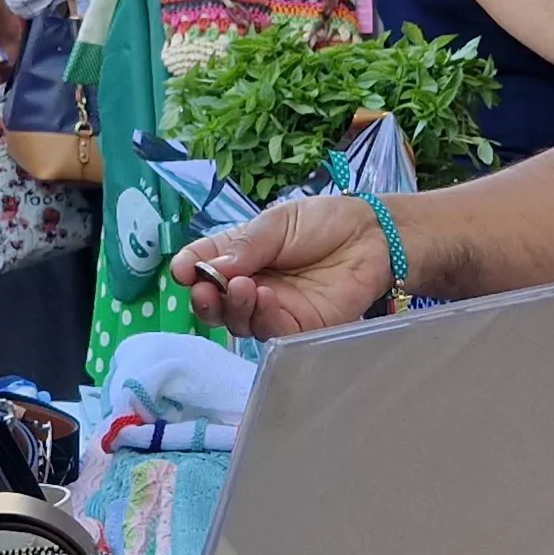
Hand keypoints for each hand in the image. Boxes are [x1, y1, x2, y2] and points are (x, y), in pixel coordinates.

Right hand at [172, 193, 395, 338]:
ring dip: (232, 307)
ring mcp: (273, 309)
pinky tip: (265, 297)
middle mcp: (251, 285)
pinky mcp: (299, 327)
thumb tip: (207, 268)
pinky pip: (271, 332)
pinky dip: (262, 317)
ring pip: (239, 323)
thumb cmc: (324, 222)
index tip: (181, 270)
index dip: (189, 270)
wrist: (372, 236)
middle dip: (204, 299)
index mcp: (240, 256)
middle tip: (204, 288)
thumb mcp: (276, 223)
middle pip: (215, 304)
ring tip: (241, 287)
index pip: (204, 266)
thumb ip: (244, 247)